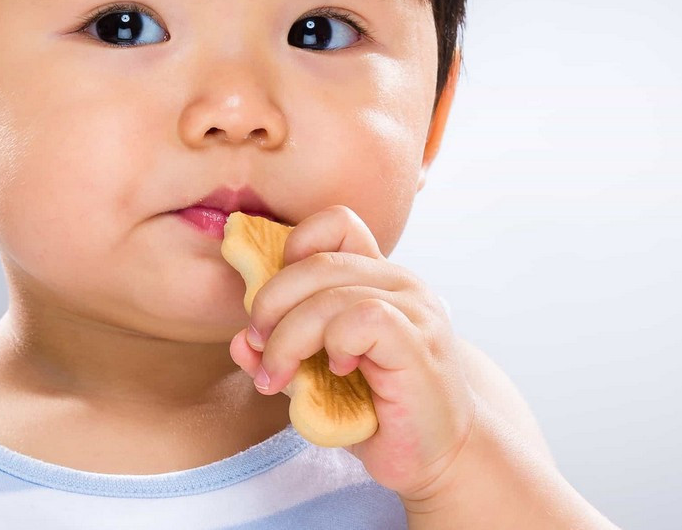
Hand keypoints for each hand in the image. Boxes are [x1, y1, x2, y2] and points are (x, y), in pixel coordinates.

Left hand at [226, 205, 477, 500]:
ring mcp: (414, 310)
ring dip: (289, 337)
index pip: (335, 224)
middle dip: (270, 304)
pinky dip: (335, 343)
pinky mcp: (418, 343)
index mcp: (378, 279)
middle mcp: (400, 283)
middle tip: (259, 348)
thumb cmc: (381, 414)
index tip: (275, 302)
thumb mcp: (316, 379)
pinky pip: (362, 317)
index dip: (294, 249)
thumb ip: (280, 352)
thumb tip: (240, 340)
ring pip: (331, 292)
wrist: (441, 456)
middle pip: (317, 261)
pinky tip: (338, 371)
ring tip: (282, 376)